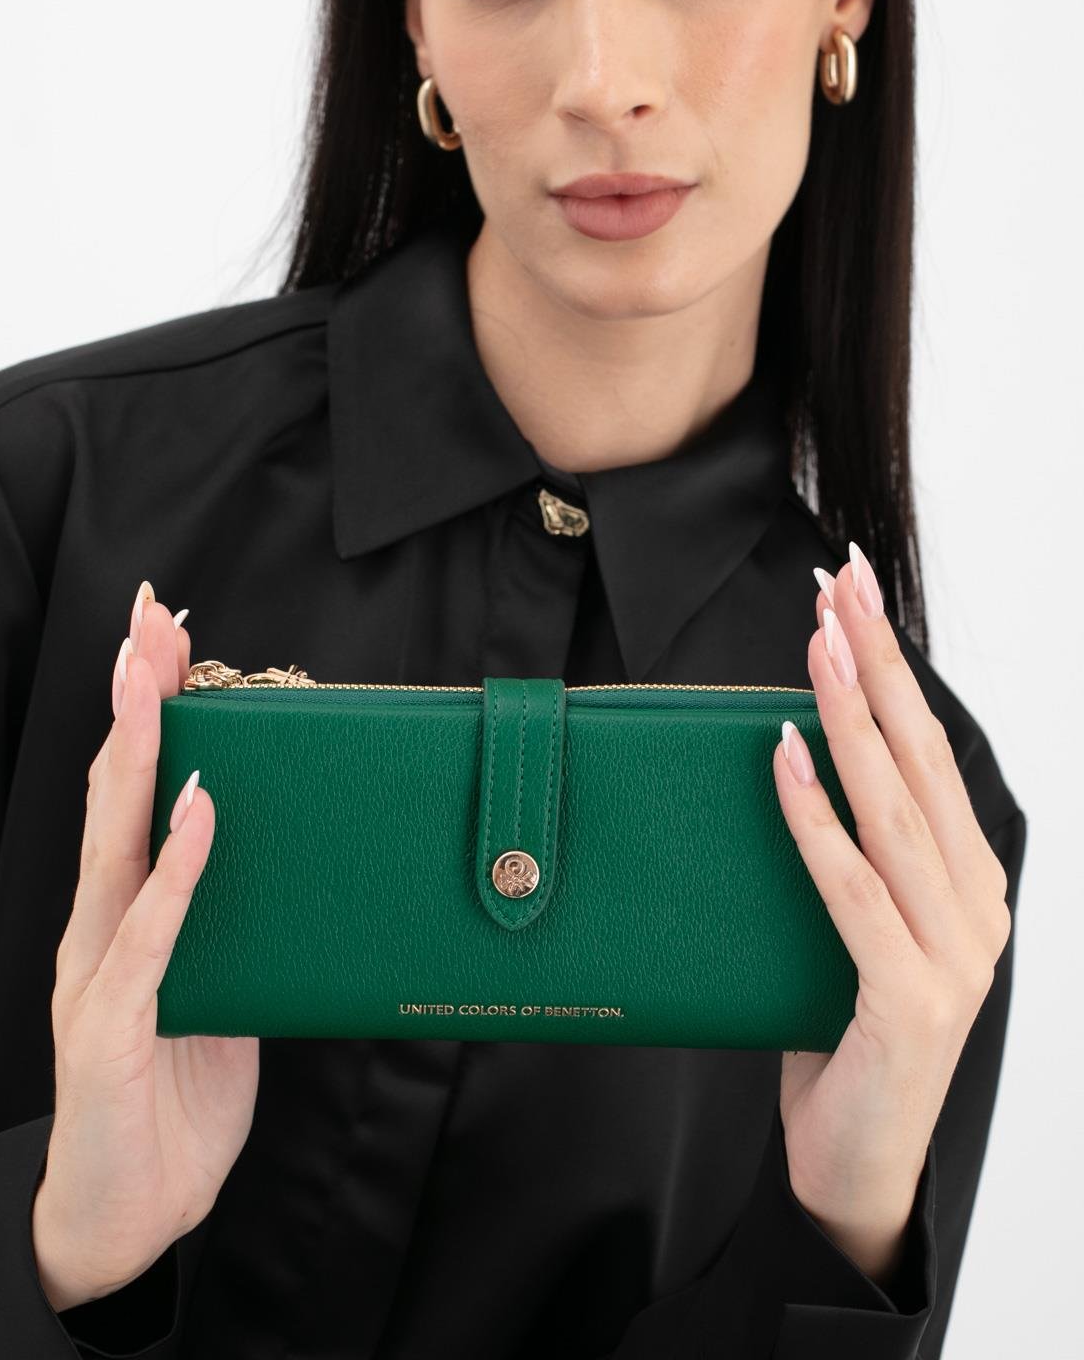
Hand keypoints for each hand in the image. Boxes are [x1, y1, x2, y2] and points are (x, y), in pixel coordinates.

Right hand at [30, 582, 259, 1312]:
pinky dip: (175, 869)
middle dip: (134, 698)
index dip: (146, 708)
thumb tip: (282, 858)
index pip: (134, 790)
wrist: (128, 1214)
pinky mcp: (111, 1027)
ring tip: (155, 677)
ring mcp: (100, 972)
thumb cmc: (173, 1098)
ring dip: (139, 755)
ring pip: (115, 842)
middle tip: (150, 616)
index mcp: (128, 913)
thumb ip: (231, 923)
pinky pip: (150, 936)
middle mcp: (103, 926)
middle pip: (116, 791)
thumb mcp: (218, 990)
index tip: (165, 632)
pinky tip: (197, 810)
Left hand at [771, 542, 1011, 1281]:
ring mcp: (953, 958)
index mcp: (970, 884)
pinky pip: (853, 891)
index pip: (930, 754)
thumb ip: (848, 856)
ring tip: (819, 645)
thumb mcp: (855, 930)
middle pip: (921, 763)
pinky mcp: (910, 1003)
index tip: (855, 594)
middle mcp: (976, 910)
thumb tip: (787, 757)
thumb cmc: (843, 1041)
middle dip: (879, 665)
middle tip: (841, 585)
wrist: (855, 1176)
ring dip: (852, 720)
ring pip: (895, 813)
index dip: (893, 669)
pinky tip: (784, 758)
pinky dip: (816, 821)